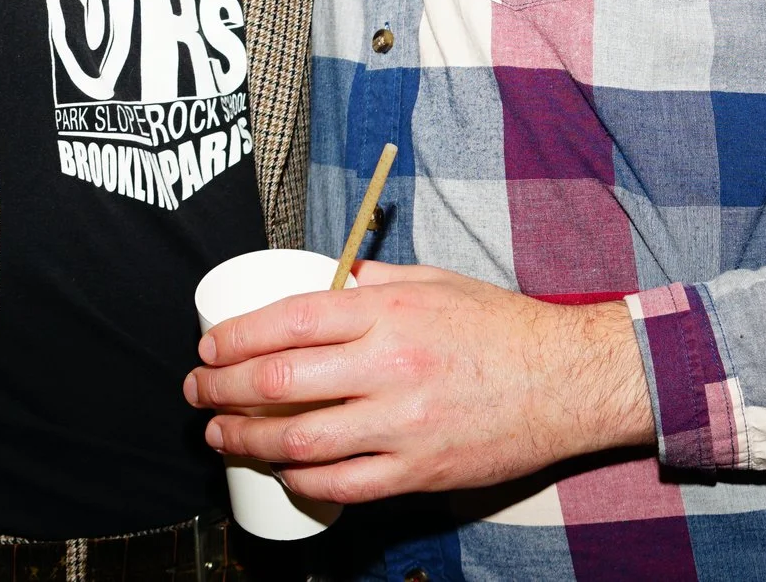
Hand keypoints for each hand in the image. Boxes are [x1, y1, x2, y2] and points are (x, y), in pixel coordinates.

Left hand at [183, 261, 654, 502]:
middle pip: (280, 381)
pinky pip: (343, 484)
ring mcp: (403, 425)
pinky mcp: (419, 471)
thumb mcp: (437, 281)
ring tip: (221, 436)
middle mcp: (390, 366)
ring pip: (300, 440)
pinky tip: (283, 470)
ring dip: (247, 441)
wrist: (567, 381)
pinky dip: (302, 480)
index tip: (208, 347)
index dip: (234, 336)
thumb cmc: (503, 327)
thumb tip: (327, 281)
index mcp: (390, 312)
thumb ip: (377, 280)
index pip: (289, 321)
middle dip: (222, 390)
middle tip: (198, 393)